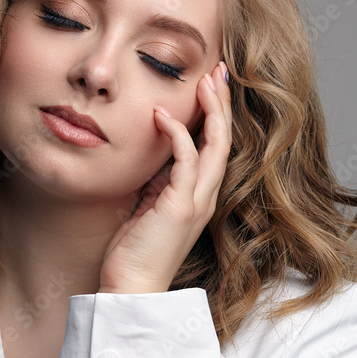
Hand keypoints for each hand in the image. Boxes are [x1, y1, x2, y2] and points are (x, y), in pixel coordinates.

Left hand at [98, 61, 231, 293]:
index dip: (217, 114)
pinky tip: (162, 115)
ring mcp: (196, 202)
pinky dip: (177, 134)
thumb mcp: (147, 206)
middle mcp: (205, 197)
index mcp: (198, 196)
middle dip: (223, 103)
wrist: (132, 287)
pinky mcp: (180, 207)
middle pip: (224, 140)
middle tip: (219, 69)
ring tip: (206, 80)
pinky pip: (186, 161)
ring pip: (215, 146)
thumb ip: (157, 181)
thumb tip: (154, 152)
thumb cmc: (135, 252)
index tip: (211, 85)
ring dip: (212, 110)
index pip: (216, 147)